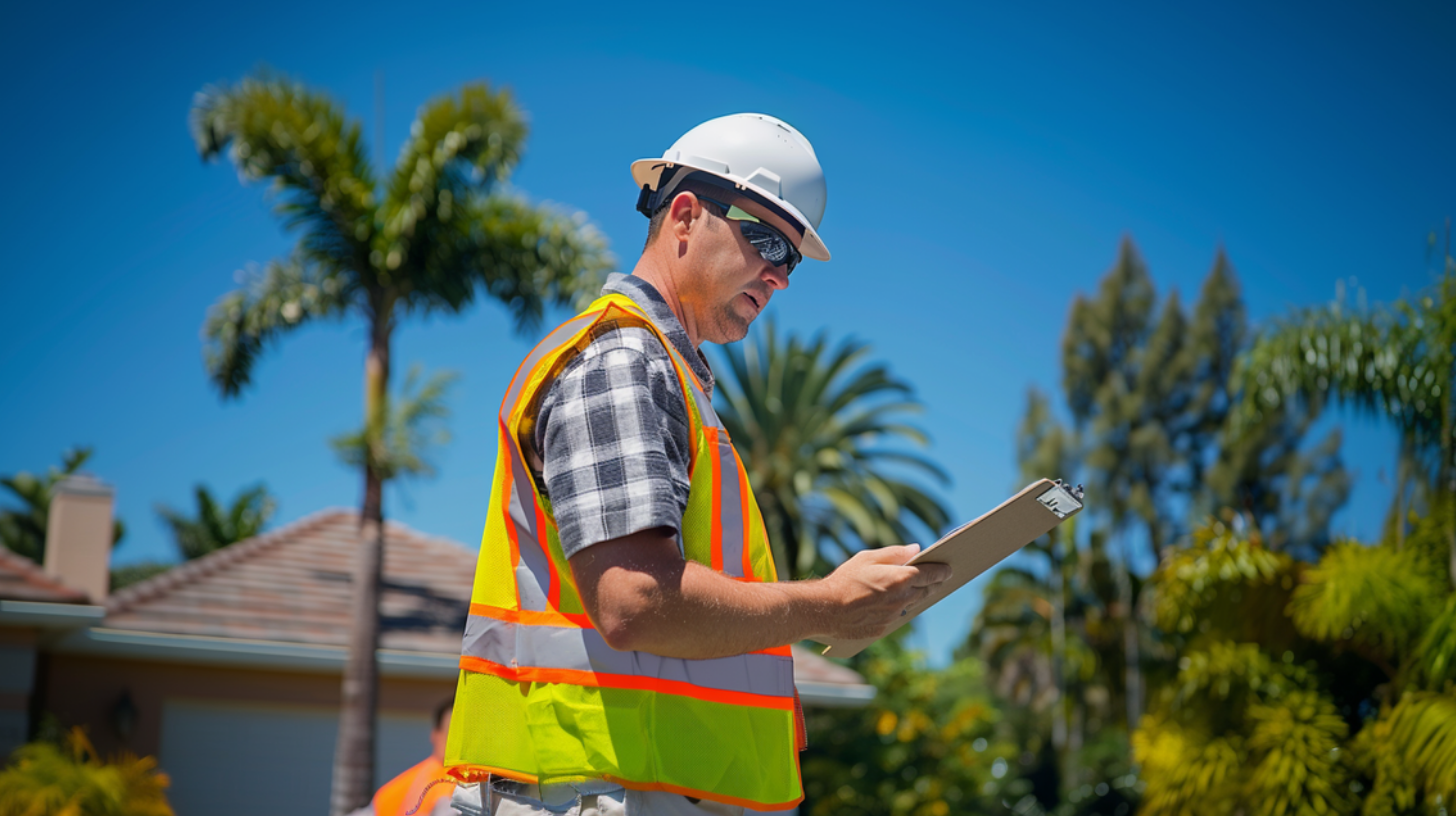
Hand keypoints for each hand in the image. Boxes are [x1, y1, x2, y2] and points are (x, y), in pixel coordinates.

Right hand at [814, 544, 951, 639]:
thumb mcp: (868, 557)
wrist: (826, 610)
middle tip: (937, 577)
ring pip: (912, 604)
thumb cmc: (845, 580)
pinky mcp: (884, 628)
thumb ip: (895, 553)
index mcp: (901, 579)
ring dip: (915, 596)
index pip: (932, 574)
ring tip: (915, 588)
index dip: (942, 570)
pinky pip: (896, 616)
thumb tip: (915, 550)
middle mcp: (902, 599)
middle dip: (933, 583)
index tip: (949, 568)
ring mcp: (894, 616)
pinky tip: (890, 602)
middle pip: (926, 591)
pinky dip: (896, 608)